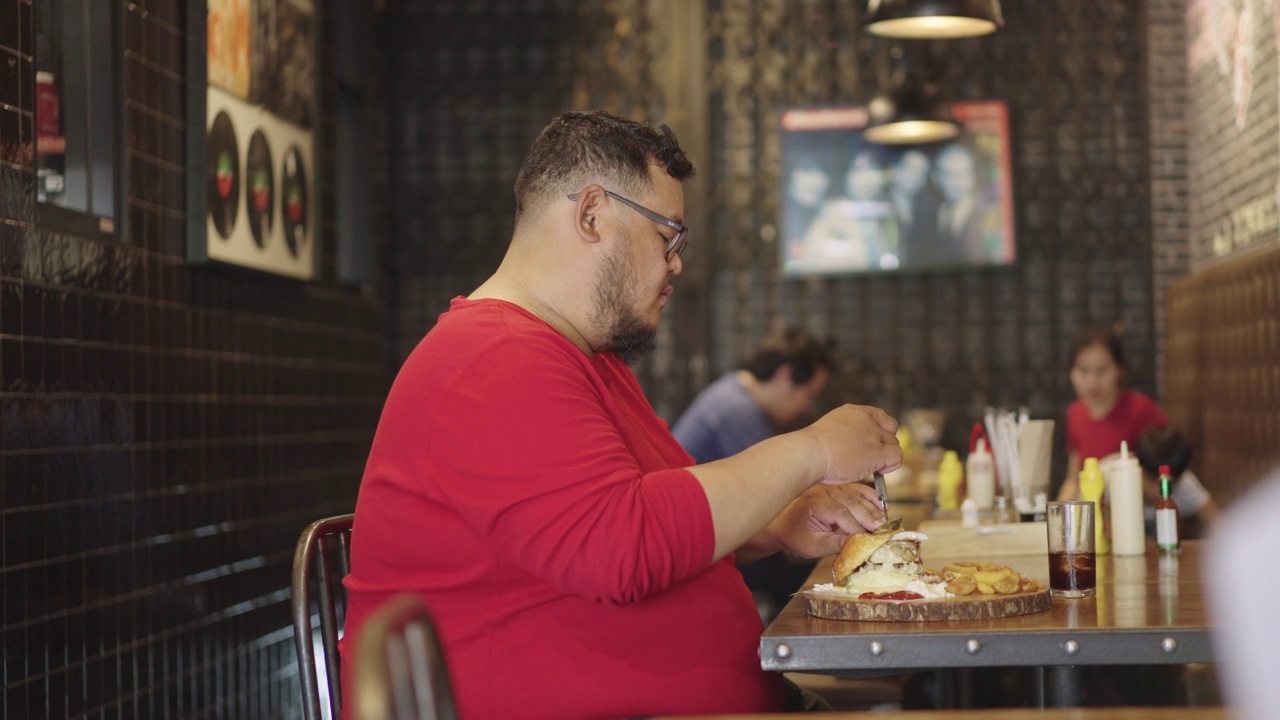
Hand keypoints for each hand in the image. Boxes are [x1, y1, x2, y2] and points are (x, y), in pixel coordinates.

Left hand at [767, 483, 886, 558]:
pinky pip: (858, 489)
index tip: (871, 539)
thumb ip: (833, 544)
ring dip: (873, 508)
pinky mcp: (838, 488)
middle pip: (852, 503)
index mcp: (816, 505)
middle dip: (869, 517)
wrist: (784, 524)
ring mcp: (832, 488)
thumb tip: (854, 545)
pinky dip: (871, 496)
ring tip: (884, 522)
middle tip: (883, 530)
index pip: (841, 515)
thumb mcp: (812, 546)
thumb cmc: (796, 535)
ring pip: (857, 495)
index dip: (857, 527)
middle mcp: (824, 492)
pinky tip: (882, 505)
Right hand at [801, 404, 901, 484]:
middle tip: (869, 457)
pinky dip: (890, 465)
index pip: (881, 417)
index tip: (872, 444)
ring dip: (885, 457)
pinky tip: (877, 470)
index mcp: (855, 411)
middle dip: (883, 445)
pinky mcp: (879, 452)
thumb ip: (848, 431)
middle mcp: (868, 419)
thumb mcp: (832, 430)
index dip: (880, 432)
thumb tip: (855, 445)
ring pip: (894, 445)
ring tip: (869, 466)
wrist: (810, 453)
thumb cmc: (813, 448)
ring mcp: (875, 434)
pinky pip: (897, 457)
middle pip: (890, 431)